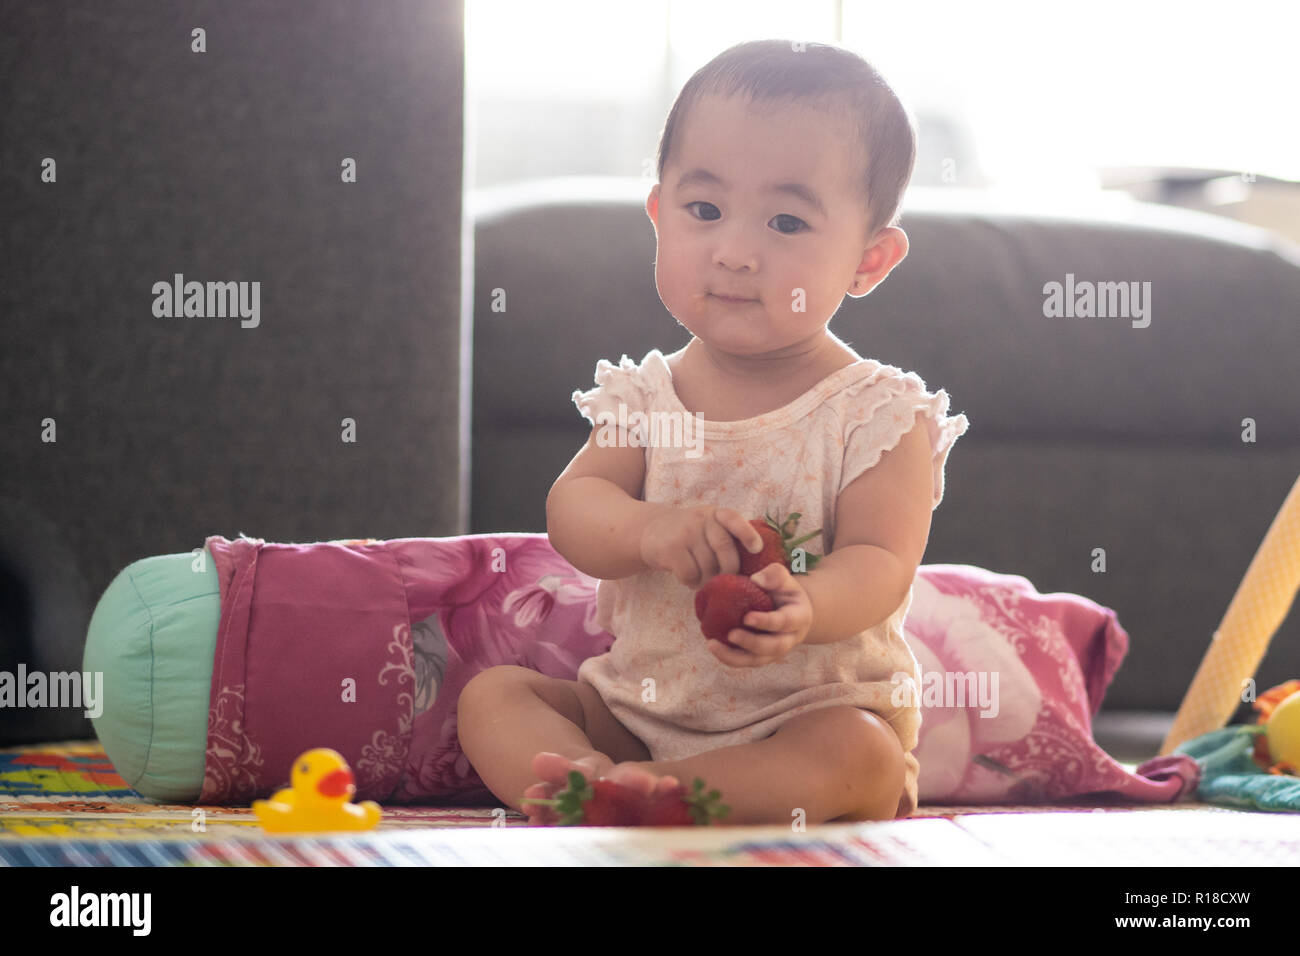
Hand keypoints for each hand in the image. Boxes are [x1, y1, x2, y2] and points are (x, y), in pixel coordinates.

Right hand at [639, 505, 764, 587]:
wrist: (650, 531)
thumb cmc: (689, 535)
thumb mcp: (708, 526)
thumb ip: (727, 537)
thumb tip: (752, 568)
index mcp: (715, 514)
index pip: (734, 519)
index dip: (748, 534)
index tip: (757, 549)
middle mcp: (700, 519)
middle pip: (724, 548)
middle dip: (729, 570)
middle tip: (727, 581)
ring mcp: (684, 533)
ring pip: (707, 566)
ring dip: (707, 580)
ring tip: (702, 580)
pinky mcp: (670, 549)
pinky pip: (689, 574)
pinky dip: (691, 582)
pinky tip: (688, 579)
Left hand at [708, 562, 813, 667]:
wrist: (787, 609)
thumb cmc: (782, 591)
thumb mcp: (784, 579)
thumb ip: (775, 574)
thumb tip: (756, 580)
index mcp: (799, 618)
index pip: (785, 622)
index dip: (767, 622)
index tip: (747, 617)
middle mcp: (790, 639)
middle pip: (773, 647)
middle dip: (751, 643)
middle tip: (731, 634)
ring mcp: (775, 651)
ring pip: (757, 660)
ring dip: (734, 656)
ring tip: (712, 645)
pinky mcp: (761, 657)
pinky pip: (745, 661)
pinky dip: (728, 657)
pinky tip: (712, 646)